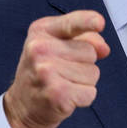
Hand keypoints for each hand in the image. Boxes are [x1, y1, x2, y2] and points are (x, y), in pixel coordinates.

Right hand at [3, 10, 109, 127]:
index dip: (88, 21)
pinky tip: (65, 97)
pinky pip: (90, 92)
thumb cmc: (42, 72)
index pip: (71, 23)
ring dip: (83, 82)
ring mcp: (46, 71)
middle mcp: (40, 48)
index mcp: (41, 31)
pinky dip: (83, 98)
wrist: (22, 106)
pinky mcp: (57, 93)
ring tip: (62, 84)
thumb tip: (104, 49)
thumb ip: (83, 39)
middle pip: (90, 51)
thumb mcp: (56, 46)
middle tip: (62, 72)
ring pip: (93, 73)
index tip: (99, 22)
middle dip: (83, 64)